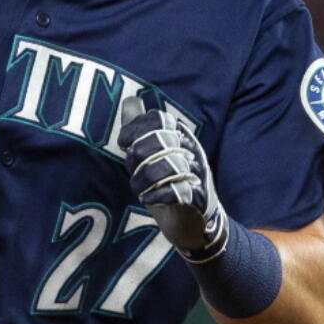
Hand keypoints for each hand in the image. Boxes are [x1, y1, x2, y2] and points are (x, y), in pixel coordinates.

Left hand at [118, 98, 228, 261]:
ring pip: (169, 165)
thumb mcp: (152, 154)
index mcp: (180, 136)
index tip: (124, 143)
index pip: (158, 118)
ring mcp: (197, 174)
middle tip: (132, 170)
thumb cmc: (168, 184)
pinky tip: (148, 200)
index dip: (135, 128)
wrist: (192, 222)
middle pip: (160, 140)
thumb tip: (131, 100)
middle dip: (137, 156)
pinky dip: (158, 196)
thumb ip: (140, 128)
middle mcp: (192, 151)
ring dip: (144, 179)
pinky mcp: (199, 199)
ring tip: (139, 189)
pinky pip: (178, 191)